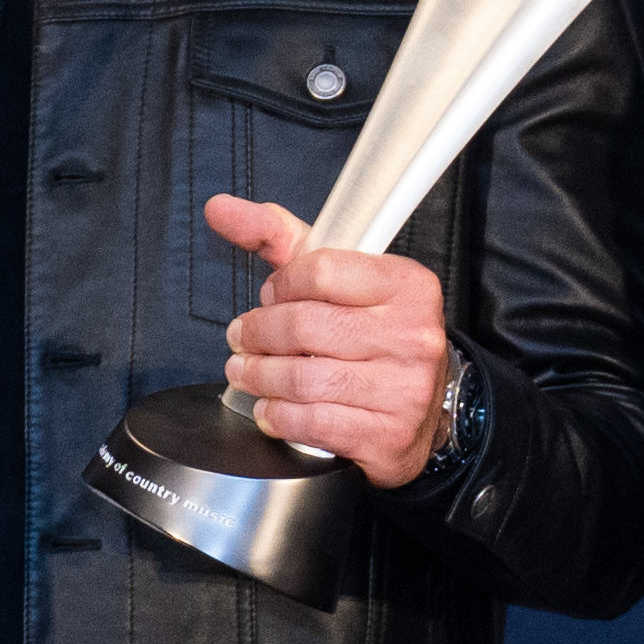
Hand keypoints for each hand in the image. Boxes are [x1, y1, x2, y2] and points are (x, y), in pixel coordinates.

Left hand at [198, 200, 452, 474]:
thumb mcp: (339, 277)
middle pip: (304, 326)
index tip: (269, 296)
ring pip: (302, 379)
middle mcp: (412, 335)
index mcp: (407, 286)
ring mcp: (403, 389)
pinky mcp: (387, 435)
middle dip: (257, 333)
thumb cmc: (373, 333)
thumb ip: (281, 239)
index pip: (322, 271)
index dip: (281, 284)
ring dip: (258, 376)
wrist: (423, 406)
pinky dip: (278, 415)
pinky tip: (269, 407)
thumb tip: (220, 209)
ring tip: (244, 371)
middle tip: (241, 338)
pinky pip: (313, 422)